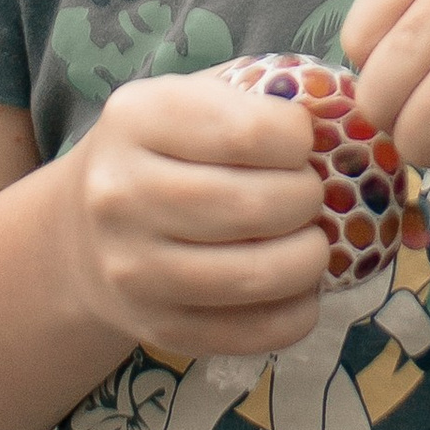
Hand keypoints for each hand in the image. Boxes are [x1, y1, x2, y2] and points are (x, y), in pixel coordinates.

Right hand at [60, 72, 330, 356]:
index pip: (247, 133)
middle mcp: (123, 195)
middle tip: (310, 194)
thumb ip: (260, 96)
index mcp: (137, 119)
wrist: (84, 231)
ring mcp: (135, 270)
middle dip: (308, 199)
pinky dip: (296, 313)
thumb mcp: (192, 99)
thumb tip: (345, 111)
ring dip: (309, 258)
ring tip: (310, 241)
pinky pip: (251, 332)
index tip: (303, 143)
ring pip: (255, 275)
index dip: (299, 139)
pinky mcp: (158, 329)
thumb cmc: (164, 151)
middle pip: (255, 206)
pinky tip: (300, 289)